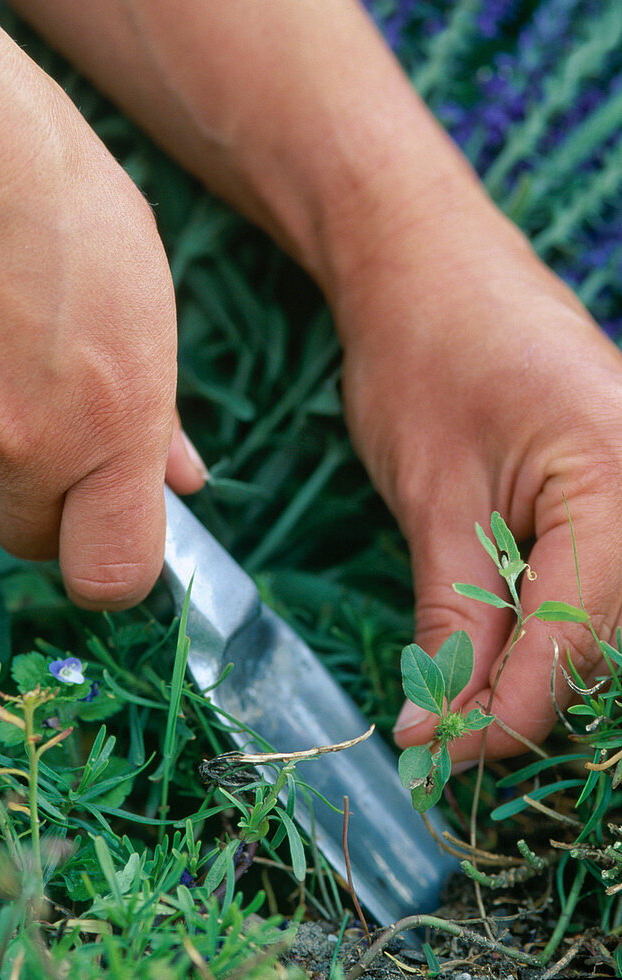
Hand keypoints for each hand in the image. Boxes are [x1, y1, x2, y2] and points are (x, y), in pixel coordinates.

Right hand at [0, 0, 204, 608]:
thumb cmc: (38, 165)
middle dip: (46, 492)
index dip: (114, 564)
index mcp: (109, 416)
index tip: (113, 530)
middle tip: (47, 405)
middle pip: (31, 534)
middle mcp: (15, 442)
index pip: (112, 575)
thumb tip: (180, 479)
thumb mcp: (139, 284)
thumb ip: (155, 406)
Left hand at [338, 201, 621, 764]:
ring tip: (468, 700)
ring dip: (544, 669)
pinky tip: (507, 648)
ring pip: (611, 623)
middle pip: (609, 643)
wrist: (429, 269)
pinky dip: (556, 627)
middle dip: (530, 698)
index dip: (503, 713)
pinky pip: (605, 585)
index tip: (437, 753)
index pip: (577, 641)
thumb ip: (453, 622)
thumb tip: (442, 729)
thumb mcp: (432, 501)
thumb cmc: (421, 359)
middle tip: (449, 737)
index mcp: (621, 481)